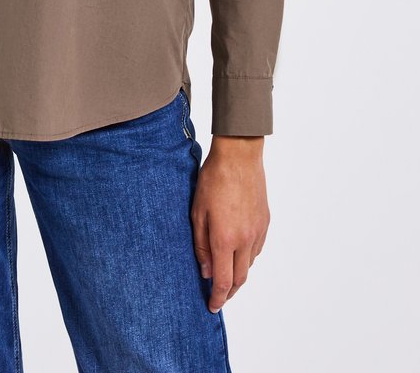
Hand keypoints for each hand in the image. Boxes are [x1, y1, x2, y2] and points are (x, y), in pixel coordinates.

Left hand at [190, 136, 268, 312]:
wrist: (239, 156)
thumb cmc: (214, 179)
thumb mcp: (197, 212)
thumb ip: (200, 245)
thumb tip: (206, 270)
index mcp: (225, 239)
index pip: (224, 281)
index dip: (218, 298)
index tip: (212, 306)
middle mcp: (245, 240)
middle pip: (240, 278)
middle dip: (229, 292)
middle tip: (219, 297)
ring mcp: (258, 232)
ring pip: (249, 265)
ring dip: (238, 274)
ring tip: (226, 275)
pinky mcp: (265, 222)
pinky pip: (257, 249)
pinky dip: (247, 258)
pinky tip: (238, 253)